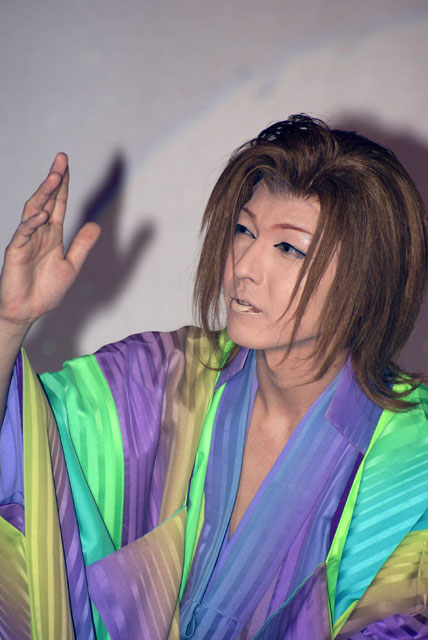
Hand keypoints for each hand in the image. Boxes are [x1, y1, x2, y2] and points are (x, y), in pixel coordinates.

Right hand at [0, 153, 100, 334]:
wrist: (28, 312)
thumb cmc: (46, 290)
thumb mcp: (71, 266)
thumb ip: (82, 246)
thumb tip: (96, 225)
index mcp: (52, 234)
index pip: (58, 204)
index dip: (63, 185)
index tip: (66, 165)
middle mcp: (38, 233)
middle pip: (46, 200)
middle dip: (54, 180)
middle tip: (61, 159)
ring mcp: (25, 240)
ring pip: (33, 211)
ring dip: (44, 193)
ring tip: (55, 177)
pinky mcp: (15, 252)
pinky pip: (23, 234)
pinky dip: (33, 223)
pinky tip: (44, 213)